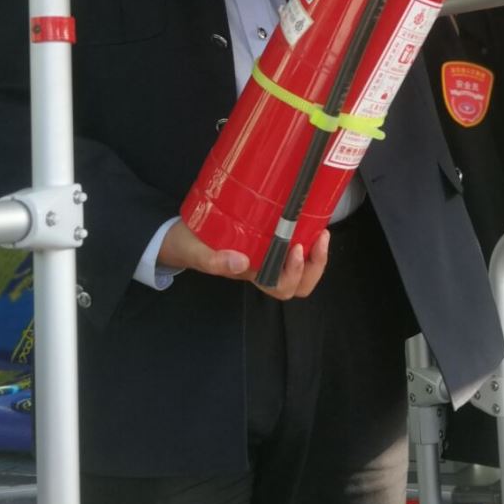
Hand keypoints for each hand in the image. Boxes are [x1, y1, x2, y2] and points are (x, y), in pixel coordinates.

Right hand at [157, 220, 329, 300]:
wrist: (181, 235)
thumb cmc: (190, 246)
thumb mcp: (198, 253)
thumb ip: (214, 260)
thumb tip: (240, 262)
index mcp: (252, 274)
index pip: (280, 286)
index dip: (294, 273)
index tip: (296, 248)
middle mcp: (265, 266)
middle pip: (300, 283)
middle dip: (315, 266)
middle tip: (320, 239)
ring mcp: (270, 253)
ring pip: (303, 266)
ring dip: (317, 253)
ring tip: (322, 231)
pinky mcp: (271, 235)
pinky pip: (296, 243)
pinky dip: (308, 235)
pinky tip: (310, 217)